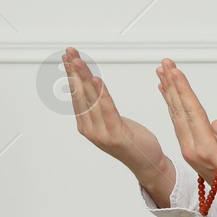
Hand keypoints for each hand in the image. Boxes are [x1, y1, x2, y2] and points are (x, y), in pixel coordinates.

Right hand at [63, 47, 173, 196]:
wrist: (147, 163)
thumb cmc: (131, 141)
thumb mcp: (111, 121)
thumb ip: (100, 107)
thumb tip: (92, 89)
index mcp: (86, 125)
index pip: (76, 94)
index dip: (71, 75)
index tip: (68, 57)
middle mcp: (90, 129)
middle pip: (80, 94)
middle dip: (74, 71)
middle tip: (69, 52)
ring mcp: (101, 133)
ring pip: (90, 99)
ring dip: (83, 77)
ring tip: (78, 61)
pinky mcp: (115, 134)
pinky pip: (107, 109)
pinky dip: (101, 93)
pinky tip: (95, 80)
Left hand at [156, 58, 216, 216]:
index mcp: (205, 149)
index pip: (192, 112)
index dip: (183, 90)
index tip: (175, 71)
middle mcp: (192, 149)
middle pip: (179, 110)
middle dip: (172, 85)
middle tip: (164, 63)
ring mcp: (189, 149)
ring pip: (176, 114)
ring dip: (169, 92)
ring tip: (162, 73)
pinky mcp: (191, 149)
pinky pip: (178, 121)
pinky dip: (172, 105)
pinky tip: (168, 95)